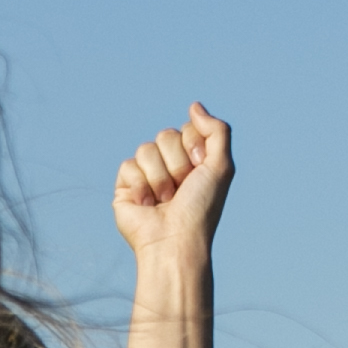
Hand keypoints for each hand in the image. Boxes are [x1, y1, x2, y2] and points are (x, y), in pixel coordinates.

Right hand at [112, 104, 233, 257]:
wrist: (175, 241)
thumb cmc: (201, 209)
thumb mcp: (222, 166)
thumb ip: (217, 130)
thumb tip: (194, 105)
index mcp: (193, 159)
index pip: (187, 128)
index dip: (194, 146)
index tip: (199, 169)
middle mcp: (170, 164)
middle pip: (166, 135)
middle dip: (177, 164)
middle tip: (182, 189)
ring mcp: (146, 174)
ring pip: (146, 149)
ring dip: (160, 178)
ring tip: (165, 201)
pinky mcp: (125, 185)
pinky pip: (128, 165)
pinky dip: (141, 186)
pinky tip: (147, 205)